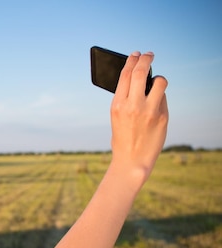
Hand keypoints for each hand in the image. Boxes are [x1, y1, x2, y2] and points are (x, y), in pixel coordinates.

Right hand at [110, 52, 168, 184]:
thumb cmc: (123, 138)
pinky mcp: (162, 117)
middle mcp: (132, 105)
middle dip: (146, 59)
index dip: (131, 61)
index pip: (125, 75)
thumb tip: (140, 81)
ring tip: (156, 82)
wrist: (131, 161)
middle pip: (141, 72)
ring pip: (159, 82)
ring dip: (158, 79)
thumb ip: (126, 99)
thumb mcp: (117, 117)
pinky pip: (164, 98)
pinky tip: (157, 103)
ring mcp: (149, 111)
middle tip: (149, 54)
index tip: (136, 54)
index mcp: (117, 105)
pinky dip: (161, 97)